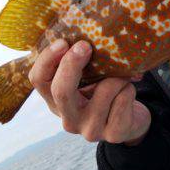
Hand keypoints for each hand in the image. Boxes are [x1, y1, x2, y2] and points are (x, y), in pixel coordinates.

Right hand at [28, 39, 150, 145]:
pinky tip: (128, 92)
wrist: (131, 122)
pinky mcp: (114, 134)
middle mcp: (69, 119)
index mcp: (56, 102)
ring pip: (105, 90)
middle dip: (72, 64)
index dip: (47, 60)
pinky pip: (124, 98)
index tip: (63, 41)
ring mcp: (91, 130)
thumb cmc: (106, 93)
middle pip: (61, 90)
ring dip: (118, 76)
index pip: (38, 80)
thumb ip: (80, 64)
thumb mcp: (89, 79)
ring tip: (122, 78)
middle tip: (85, 45)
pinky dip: (130, 88)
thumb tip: (86, 35)